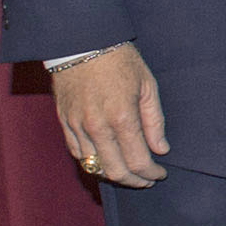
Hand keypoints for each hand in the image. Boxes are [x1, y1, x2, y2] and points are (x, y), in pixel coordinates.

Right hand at [54, 45, 167, 187]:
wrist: (82, 43)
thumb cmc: (120, 61)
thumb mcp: (147, 85)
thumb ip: (154, 121)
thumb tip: (160, 149)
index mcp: (122, 118)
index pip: (138, 161)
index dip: (151, 173)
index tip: (160, 174)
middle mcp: (97, 127)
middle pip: (116, 171)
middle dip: (135, 181)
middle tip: (147, 180)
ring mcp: (78, 126)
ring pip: (94, 166)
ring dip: (114, 175)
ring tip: (129, 172)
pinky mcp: (64, 122)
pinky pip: (77, 153)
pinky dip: (93, 163)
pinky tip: (107, 161)